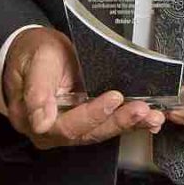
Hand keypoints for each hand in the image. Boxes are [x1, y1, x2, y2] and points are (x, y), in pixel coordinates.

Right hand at [2, 26, 165, 149]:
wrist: (34, 52)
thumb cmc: (33, 53)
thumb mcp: (35, 60)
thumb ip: (37, 91)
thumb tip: (41, 123)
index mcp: (31, 119)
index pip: (66, 125)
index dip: (92, 115)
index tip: (114, 98)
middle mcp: (51, 130)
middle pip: (87, 133)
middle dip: (118, 121)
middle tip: (142, 109)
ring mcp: (69, 127)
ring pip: (100, 131)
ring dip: (128, 124)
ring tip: (152, 116)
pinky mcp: (84, 121)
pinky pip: (106, 125)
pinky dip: (128, 123)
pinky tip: (148, 121)